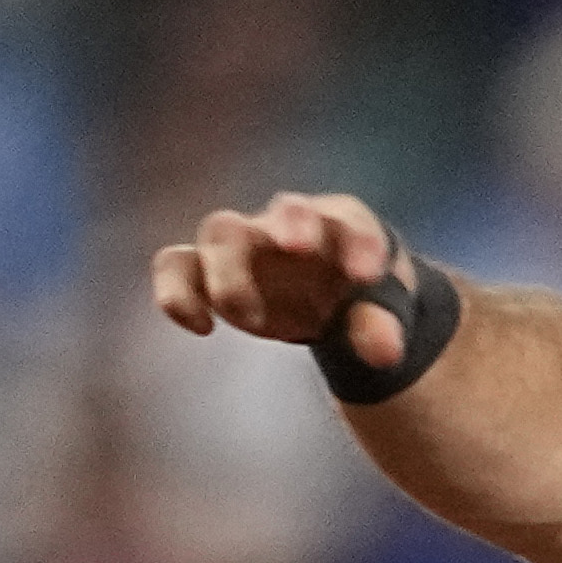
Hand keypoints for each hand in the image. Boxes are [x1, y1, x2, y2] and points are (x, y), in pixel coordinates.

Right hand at [151, 190, 417, 374]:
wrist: (334, 296)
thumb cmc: (359, 293)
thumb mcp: (380, 310)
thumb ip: (381, 325)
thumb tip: (384, 353)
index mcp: (342, 224)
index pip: (350, 220)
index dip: (358, 242)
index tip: (365, 276)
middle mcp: (291, 225)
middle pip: (284, 209)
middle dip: (290, 226)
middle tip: (297, 252)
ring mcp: (248, 244)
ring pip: (222, 232)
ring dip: (232, 273)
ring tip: (252, 322)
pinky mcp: (211, 271)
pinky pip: (177, 266)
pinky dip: (177, 291)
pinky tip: (201, 327)